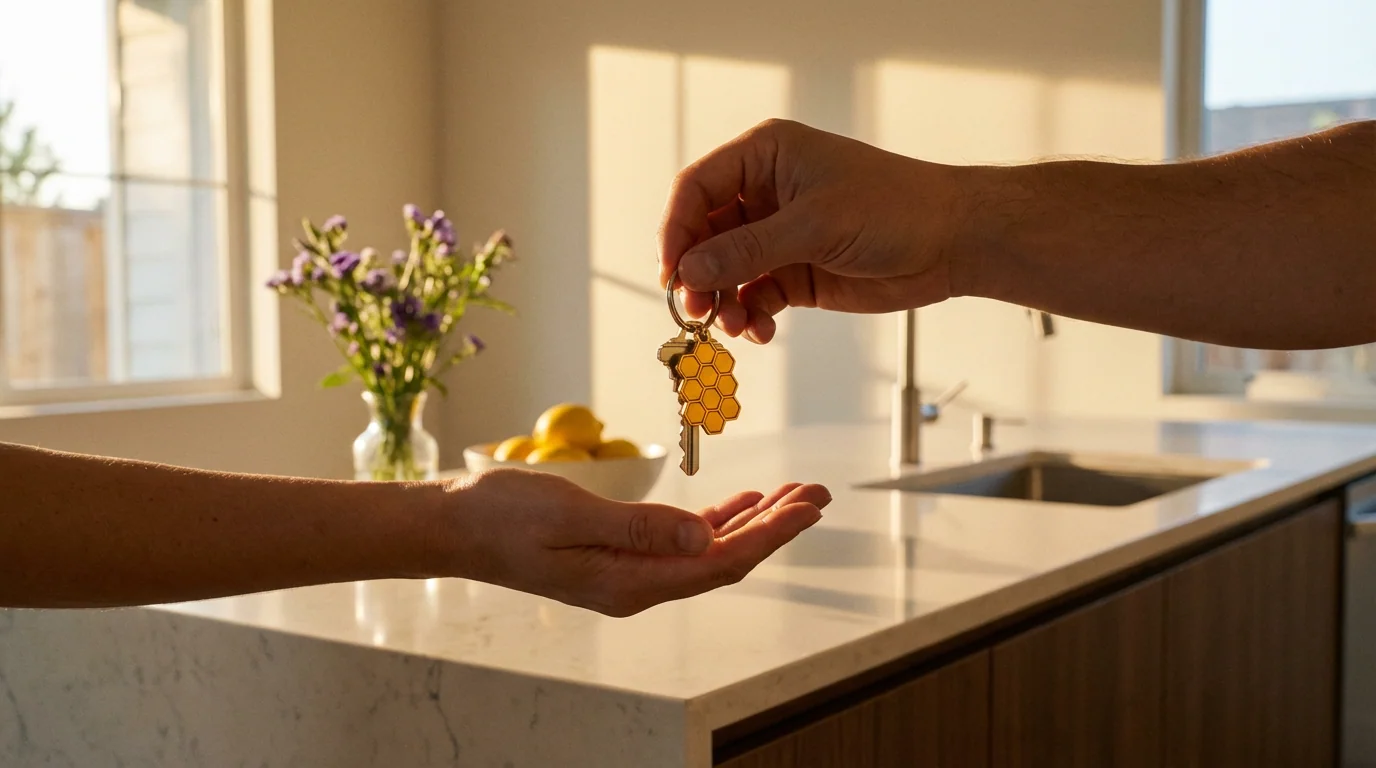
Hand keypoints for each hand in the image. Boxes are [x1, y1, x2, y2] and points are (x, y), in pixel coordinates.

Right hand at [440, 468, 830, 616]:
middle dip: (775, 526)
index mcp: (630, 582)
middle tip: (817, 493)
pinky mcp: (619, 554)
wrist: (455, 527)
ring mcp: (629, 572)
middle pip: (724, 559)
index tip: (807, 506)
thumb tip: (704, 536)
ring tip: (793, 494)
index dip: (770, 534)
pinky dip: (716, 521)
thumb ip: (639, 528)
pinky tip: (740, 503)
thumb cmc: (502, 516)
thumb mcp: (569, 514)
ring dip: (752, 521)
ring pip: (708, 550)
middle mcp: (637, 585)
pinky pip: (682, 543)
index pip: (720, 562)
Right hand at [658, 119, 976, 342]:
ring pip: (725, 271)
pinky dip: (750, 315)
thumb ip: (748, 249)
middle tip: (696, 308)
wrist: (951, 242)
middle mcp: (765, 193)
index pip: (697, 188)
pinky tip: (760, 329)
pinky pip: (753, 295)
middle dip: (698, 274)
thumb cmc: (897, 207)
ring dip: (722, 301)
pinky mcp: (794, 272)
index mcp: (765, 156)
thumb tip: (691, 269)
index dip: (677, 229)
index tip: (672, 271)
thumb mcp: (815, 224)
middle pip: (704, 234)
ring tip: (734, 325)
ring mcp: (779, 235)